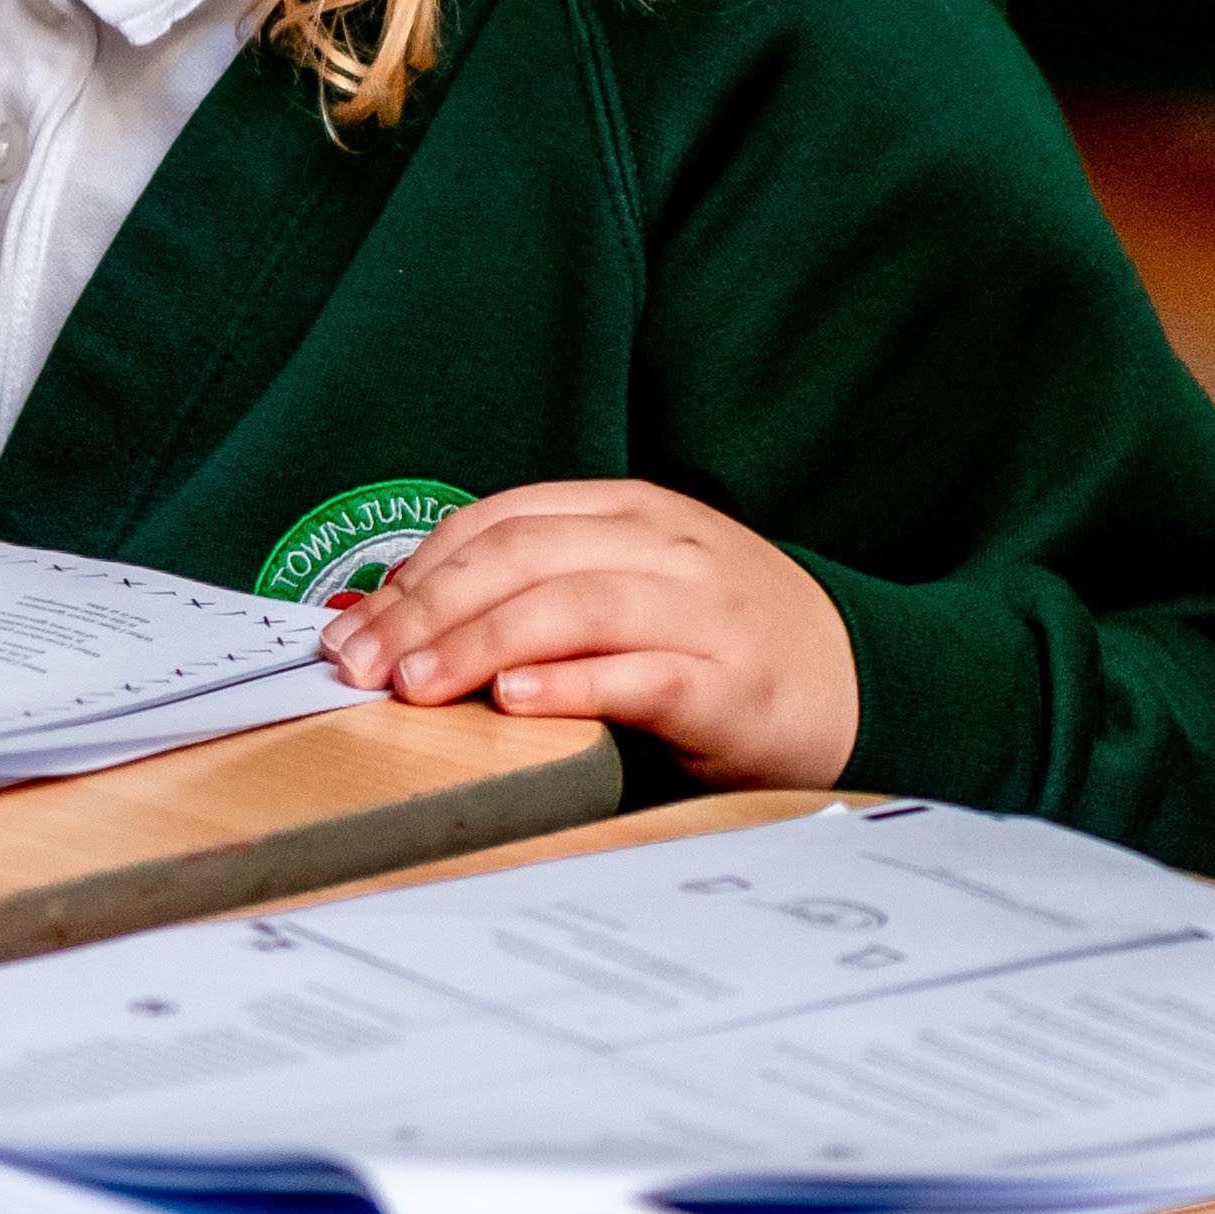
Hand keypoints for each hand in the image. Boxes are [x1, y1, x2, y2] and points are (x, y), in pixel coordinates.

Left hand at [312, 480, 857, 787]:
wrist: (860, 678)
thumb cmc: (723, 638)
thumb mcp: (636, 584)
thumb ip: (542, 590)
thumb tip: (403, 624)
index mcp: (631, 512)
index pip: (501, 520)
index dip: (419, 570)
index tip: (354, 625)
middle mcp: (665, 546)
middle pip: (521, 556)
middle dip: (425, 609)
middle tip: (359, 664)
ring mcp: (703, 610)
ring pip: (572, 605)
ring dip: (480, 644)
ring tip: (415, 685)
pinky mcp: (732, 683)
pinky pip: (643, 674)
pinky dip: (574, 684)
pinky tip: (517, 701)